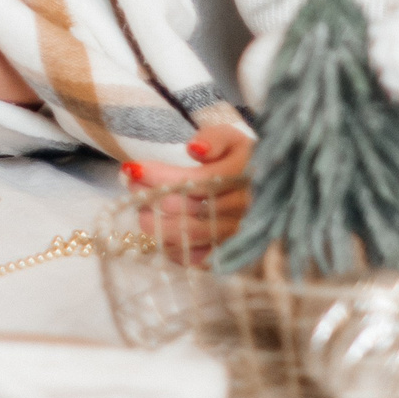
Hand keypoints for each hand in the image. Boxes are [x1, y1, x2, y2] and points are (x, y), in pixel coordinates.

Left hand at [124, 122, 253, 262]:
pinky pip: (195, 258)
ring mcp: (235, 235)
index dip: (158, 176)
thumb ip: (213, 138)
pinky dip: (172, 248)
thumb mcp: (231, 138)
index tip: (131, 169)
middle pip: (186, 208)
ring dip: (155, 223)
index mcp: (243, 178)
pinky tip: (159, 234)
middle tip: (131, 186)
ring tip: (140, 210)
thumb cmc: (241, 161)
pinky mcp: (228, 255)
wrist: (267, 190)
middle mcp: (243, 210)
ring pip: (187, 235)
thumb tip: (194, 149)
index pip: (194, 181)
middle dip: (150, 196)